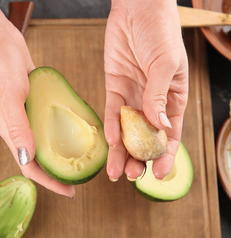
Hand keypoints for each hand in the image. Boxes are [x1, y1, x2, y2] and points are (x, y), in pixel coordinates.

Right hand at [0, 20, 75, 197]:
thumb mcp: (9, 97)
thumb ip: (17, 127)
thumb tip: (28, 157)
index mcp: (10, 131)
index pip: (30, 166)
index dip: (49, 182)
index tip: (70, 192)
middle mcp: (19, 126)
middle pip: (39, 158)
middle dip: (58, 172)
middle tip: (80, 177)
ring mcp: (27, 114)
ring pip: (45, 140)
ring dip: (61, 152)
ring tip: (82, 158)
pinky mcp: (34, 100)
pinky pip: (49, 121)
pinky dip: (62, 129)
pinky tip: (76, 127)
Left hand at [104, 0, 188, 180]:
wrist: (137, 8)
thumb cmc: (161, 31)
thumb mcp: (166, 64)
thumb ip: (159, 96)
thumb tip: (160, 126)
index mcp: (173, 99)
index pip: (170, 134)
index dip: (165, 156)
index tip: (159, 174)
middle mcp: (152, 102)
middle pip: (145, 138)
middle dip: (139, 159)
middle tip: (131, 175)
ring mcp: (132, 96)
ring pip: (126, 131)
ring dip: (121, 152)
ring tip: (116, 171)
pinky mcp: (114, 87)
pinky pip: (111, 112)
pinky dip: (110, 127)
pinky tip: (110, 142)